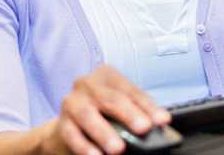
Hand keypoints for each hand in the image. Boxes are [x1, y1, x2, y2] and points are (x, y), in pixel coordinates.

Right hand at [39, 65, 169, 154]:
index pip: (130, 91)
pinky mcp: (61, 122)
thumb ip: (138, 110)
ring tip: (118, 148)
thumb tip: (159, 123)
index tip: (162, 120)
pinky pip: (72, 134)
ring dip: (104, 133)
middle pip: (110, 99)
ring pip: (88, 115)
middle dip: (129, 114)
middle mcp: (87, 84)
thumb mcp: (121, 104)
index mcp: (107, 75)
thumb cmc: (103, 111)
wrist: (71, 122)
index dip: (148, 106)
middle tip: (144, 128)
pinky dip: (85, 146)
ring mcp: (72, 102)